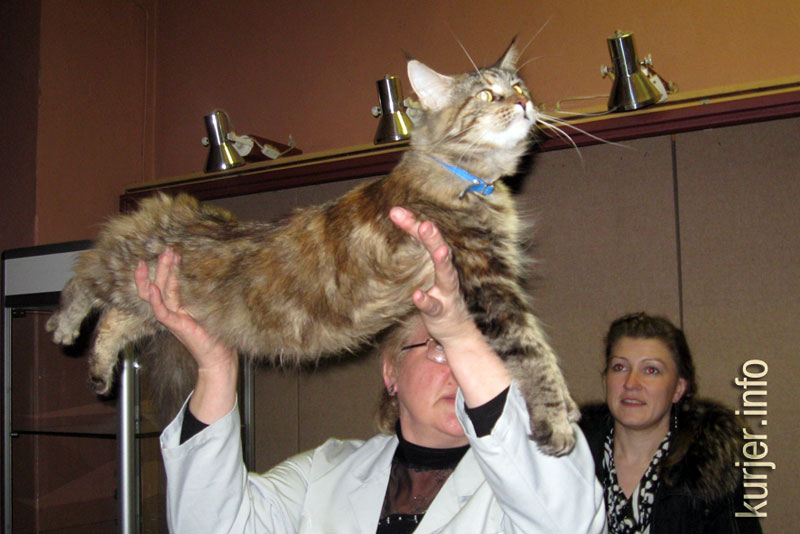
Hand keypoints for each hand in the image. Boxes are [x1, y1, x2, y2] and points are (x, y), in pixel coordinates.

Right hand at [135, 246, 236, 422]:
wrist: (220, 357)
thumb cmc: (218, 334)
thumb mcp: (212, 308)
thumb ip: (206, 293)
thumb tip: (216, 272)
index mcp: (179, 306)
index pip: (165, 283)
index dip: (165, 267)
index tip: (170, 251)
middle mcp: (172, 311)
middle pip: (158, 284)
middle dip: (161, 265)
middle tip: (167, 248)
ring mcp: (172, 318)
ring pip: (159, 293)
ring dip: (161, 273)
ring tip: (165, 256)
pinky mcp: (176, 326)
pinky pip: (162, 312)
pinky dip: (156, 299)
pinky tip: (154, 287)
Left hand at [389, 206, 510, 404]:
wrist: (456, 331)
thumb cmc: (440, 298)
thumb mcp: (427, 275)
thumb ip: (416, 258)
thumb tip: (398, 233)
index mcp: (439, 264)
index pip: (426, 240)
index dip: (412, 225)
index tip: (396, 212)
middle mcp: (446, 275)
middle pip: (440, 252)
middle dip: (433, 237)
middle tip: (424, 224)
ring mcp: (446, 294)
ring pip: (445, 275)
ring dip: (442, 261)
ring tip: (440, 249)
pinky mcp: (442, 313)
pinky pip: (434, 306)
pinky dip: (426, 300)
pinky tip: (416, 295)